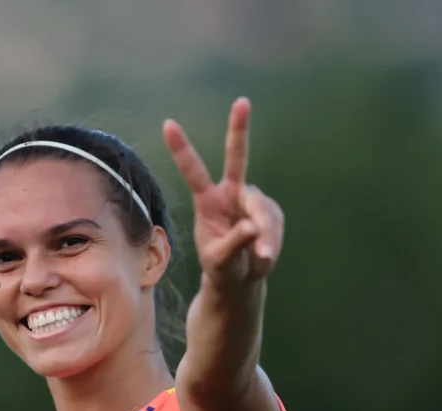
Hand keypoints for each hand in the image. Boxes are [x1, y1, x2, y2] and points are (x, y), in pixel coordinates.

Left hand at [163, 97, 283, 287]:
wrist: (242, 277)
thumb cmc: (223, 266)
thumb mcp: (219, 261)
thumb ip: (232, 243)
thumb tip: (251, 226)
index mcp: (208, 201)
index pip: (193, 171)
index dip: (182, 148)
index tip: (167, 124)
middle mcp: (230, 192)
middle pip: (237, 157)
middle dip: (239, 129)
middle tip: (242, 102)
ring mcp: (252, 199)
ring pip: (262, 209)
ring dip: (265, 234)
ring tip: (262, 257)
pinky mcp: (270, 211)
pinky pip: (274, 223)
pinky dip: (272, 240)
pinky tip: (265, 255)